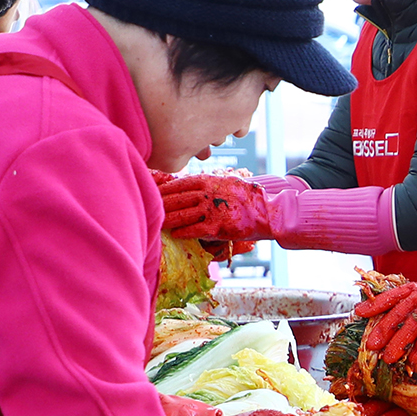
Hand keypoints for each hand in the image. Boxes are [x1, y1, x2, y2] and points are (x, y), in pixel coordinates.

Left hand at [159, 174, 273, 243]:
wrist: (268, 212)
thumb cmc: (249, 198)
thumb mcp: (228, 183)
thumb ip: (209, 185)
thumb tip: (192, 187)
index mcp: (209, 181)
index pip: (180, 184)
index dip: (165, 189)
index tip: (154, 193)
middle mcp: (208, 193)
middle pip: (177, 199)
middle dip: (161, 204)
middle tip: (147, 208)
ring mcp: (212, 210)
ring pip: (182, 214)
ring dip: (168, 219)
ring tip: (157, 223)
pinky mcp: (218, 226)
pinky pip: (194, 229)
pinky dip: (183, 232)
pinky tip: (175, 234)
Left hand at [355, 281, 416, 369]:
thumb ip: (414, 305)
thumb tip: (396, 322)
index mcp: (415, 289)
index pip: (390, 296)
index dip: (374, 304)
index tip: (359, 312)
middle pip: (397, 313)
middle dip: (382, 330)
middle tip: (371, 344)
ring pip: (411, 325)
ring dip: (398, 343)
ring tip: (388, 357)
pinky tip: (414, 358)